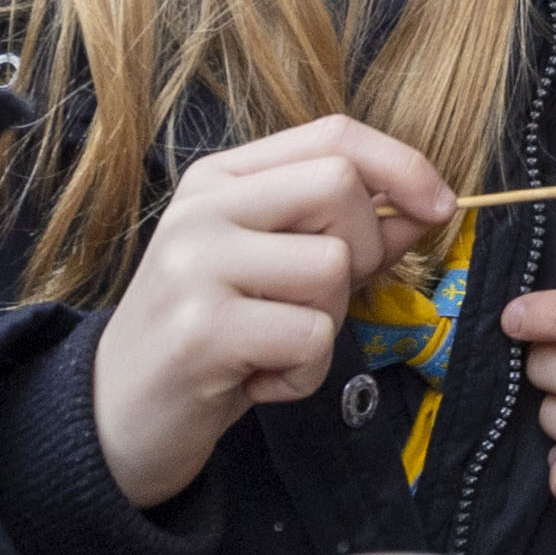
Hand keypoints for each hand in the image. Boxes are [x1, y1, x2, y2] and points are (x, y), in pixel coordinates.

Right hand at [95, 116, 459, 512]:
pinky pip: (311, 336)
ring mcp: (196, 265)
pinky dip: (304, 375)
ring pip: (331, 267)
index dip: (401, 164)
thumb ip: (346, 234)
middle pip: (340, 187)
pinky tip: (257, 382)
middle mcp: (202, 208)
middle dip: (361, 251)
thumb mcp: (275, 272)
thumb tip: (428, 206)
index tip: (440, 206)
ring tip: (274, 348)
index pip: (332, 135)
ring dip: (327, 325)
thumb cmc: (212, 340)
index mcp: (220, 179)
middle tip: (317, 303)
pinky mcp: (202, 331)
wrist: (115, 420)